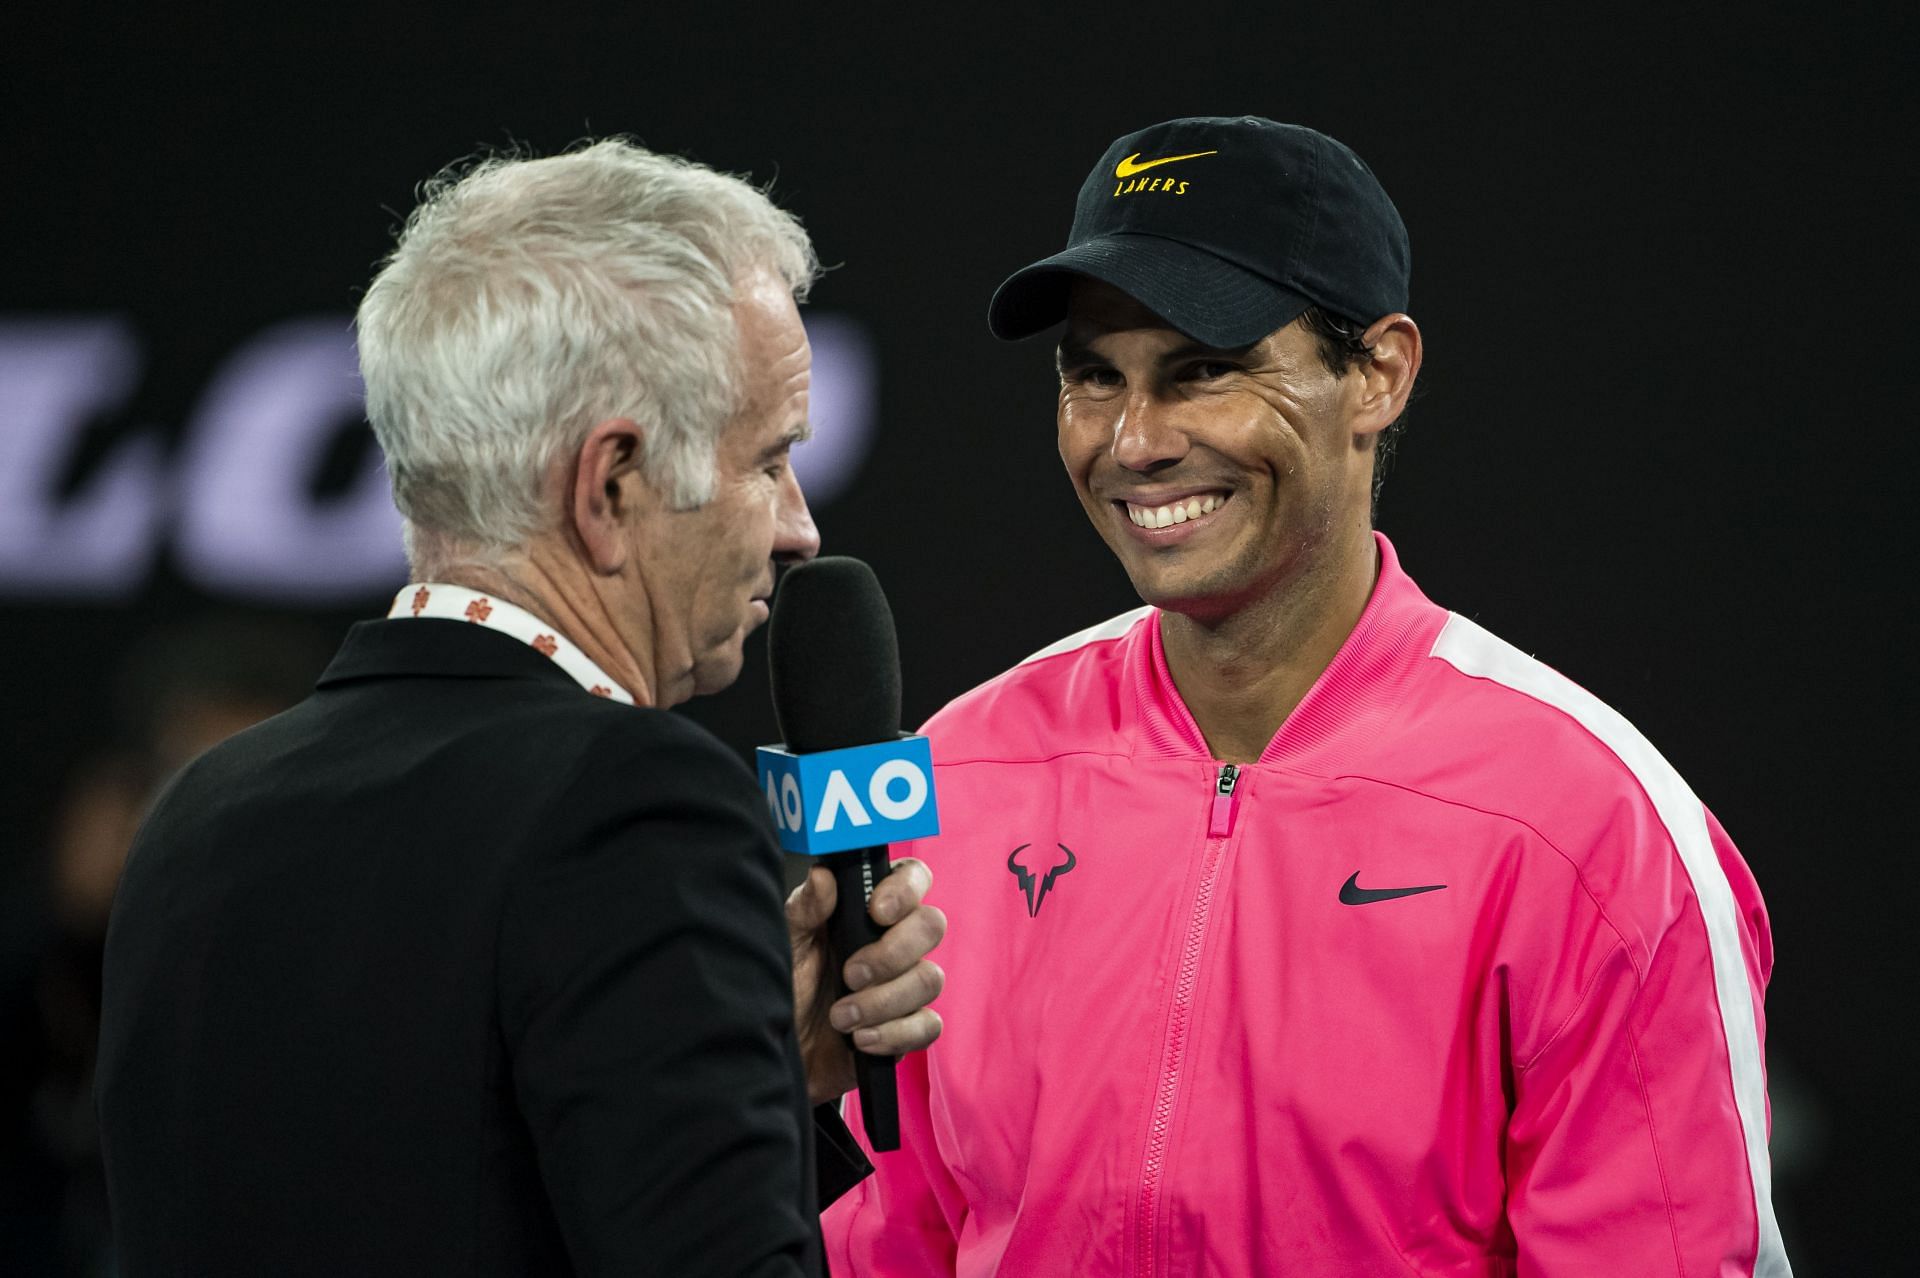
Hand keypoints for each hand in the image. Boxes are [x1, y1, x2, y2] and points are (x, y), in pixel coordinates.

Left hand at [787, 857, 945, 1104]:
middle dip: (893, 953)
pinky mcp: (908, 1028)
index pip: (912, 877)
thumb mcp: (787, 946)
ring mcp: (905, 986)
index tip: (876, 912)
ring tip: (841, 1017)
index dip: (906, 889)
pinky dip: (894, 1034)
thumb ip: (805, 910)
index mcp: (866, 912)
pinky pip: (929, 1025)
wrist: (780, 1053)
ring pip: (931, 979)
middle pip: (932, 925)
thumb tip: (823, 875)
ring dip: (883, 1001)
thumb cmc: (785, 990)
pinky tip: (861, 1039)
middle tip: (851, 974)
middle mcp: (894, 943)